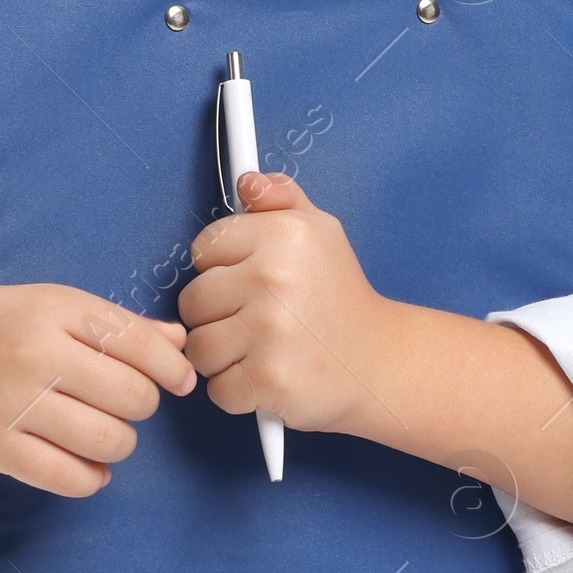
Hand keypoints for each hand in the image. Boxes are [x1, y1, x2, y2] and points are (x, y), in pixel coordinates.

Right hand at [0, 284, 196, 496]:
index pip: (136, 342)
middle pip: (131, 395)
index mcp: (50, 309)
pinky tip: (89, 466)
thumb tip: (177, 342)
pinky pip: (70, 478)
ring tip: (107, 434)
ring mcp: (12, 405)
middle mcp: (33, 354)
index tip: (179, 380)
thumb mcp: (44, 306)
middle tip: (124, 403)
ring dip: (121, 443)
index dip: (172, 367)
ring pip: (108, 440)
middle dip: (142, 406)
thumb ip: (111, 323)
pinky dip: (92, 478)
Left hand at [177, 173, 399, 437]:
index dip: (223, 268)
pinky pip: (217, 388)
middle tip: (258, 320)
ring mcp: (268, 331)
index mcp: (282, 235)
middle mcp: (273, 278)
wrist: (380, 360)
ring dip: (223, 356)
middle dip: (218, 315)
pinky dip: (237, 391)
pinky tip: (267, 376)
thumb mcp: (320, 232)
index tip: (251, 281)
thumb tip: (248, 182)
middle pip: (193, 301)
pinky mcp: (267, 379)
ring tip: (260, 349)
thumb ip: (280, 198)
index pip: (204, 249)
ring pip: (198, 347)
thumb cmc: (341, 296)